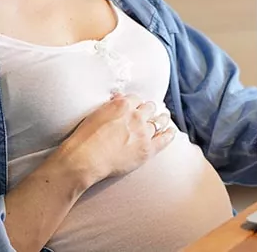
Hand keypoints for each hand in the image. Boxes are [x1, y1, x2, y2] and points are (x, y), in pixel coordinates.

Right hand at [54, 93, 174, 188]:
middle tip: (150, 112)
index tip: (137, 107)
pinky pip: (164, 139)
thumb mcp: (96, 113)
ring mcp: (143, 133)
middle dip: (149, 110)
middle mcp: (136, 116)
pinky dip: (169, 134)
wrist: (86, 159)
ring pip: (158, 121)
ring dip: (161, 119)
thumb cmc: (85, 138)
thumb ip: (111, 105)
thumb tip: (118, 98)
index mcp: (123, 105)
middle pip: (150, 108)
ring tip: (164, 118)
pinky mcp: (147, 149)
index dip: (136, 104)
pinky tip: (171, 132)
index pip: (136, 99)